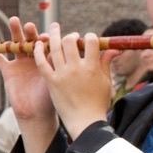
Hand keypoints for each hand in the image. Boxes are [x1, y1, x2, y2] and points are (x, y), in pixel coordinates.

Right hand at [0, 17, 53, 123]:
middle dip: (30, 32)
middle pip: (30, 41)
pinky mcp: (8, 70)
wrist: (36, 114)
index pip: (46, 44)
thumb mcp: (54, 79)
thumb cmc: (50, 98)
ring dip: (14, 32)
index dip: (46, 40)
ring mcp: (20, 63)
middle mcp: (34, 58)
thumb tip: (67, 50)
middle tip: (29, 26)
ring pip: (15, 45)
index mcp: (47, 60)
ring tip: (14, 20)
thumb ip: (56, 64)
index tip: (47, 37)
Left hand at [32, 24, 114, 138]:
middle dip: (71, 36)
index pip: (90, 42)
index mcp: (92, 67)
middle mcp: (76, 68)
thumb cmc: (99, 104)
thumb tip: (114, 49)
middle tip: (72, 37)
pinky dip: (39, 51)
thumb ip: (106, 63)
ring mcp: (62, 75)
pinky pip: (42, 63)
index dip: (90, 37)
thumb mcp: (106, 82)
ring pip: (54, 48)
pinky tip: (39, 44)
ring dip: (53, 36)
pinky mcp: (51, 82)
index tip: (88, 40)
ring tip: (53, 29)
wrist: (85, 123)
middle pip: (70, 42)